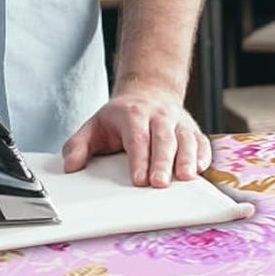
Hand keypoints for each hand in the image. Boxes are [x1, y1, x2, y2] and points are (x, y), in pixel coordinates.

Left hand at [61, 85, 210, 187]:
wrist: (148, 92)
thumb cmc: (120, 117)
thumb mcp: (94, 125)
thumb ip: (78, 145)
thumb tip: (71, 166)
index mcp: (133, 115)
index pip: (137, 138)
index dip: (139, 159)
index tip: (139, 180)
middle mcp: (159, 116)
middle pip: (163, 139)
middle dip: (162, 162)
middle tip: (159, 184)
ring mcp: (178, 122)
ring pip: (186, 139)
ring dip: (187, 158)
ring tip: (186, 177)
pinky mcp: (193, 130)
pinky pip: (202, 141)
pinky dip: (204, 155)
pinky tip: (201, 169)